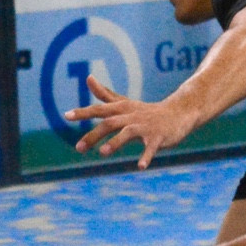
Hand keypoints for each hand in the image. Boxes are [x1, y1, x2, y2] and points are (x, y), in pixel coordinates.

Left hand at [65, 74, 196, 168]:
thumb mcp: (125, 103)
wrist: (179, 113)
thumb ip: (105, 94)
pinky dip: (145, 157)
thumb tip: (88, 78)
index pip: (99, 110)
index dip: (83, 112)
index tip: (66, 116)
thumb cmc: (147, 111)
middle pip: (110, 123)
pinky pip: (150, 148)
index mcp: (122, 109)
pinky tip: (140, 167)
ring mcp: (145, 127)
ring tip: (103, 153)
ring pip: (128, 133)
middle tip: (78, 148)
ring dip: (115, 142)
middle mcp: (131, 116)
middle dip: (93, 135)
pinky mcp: (158, 137)